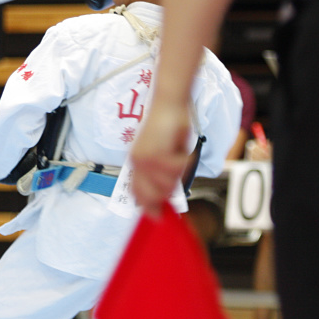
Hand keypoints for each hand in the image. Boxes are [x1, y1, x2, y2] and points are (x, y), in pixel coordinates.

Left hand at [129, 101, 191, 217]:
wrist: (168, 104)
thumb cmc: (167, 124)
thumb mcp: (161, 150)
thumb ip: (159, 171)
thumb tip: (165, 193)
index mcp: (135, 161)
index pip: (136, 192)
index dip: (147, 206)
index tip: (157, 214)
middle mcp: (137, 162)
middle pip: (151, 196)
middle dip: (166, 194)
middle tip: (175, 179)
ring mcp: (146, 159)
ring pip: (166, 185)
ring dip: (177, 173)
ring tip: (178, 155)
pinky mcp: (157, 154)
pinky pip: (176, 171)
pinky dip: (183, 162)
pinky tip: (179, 148)